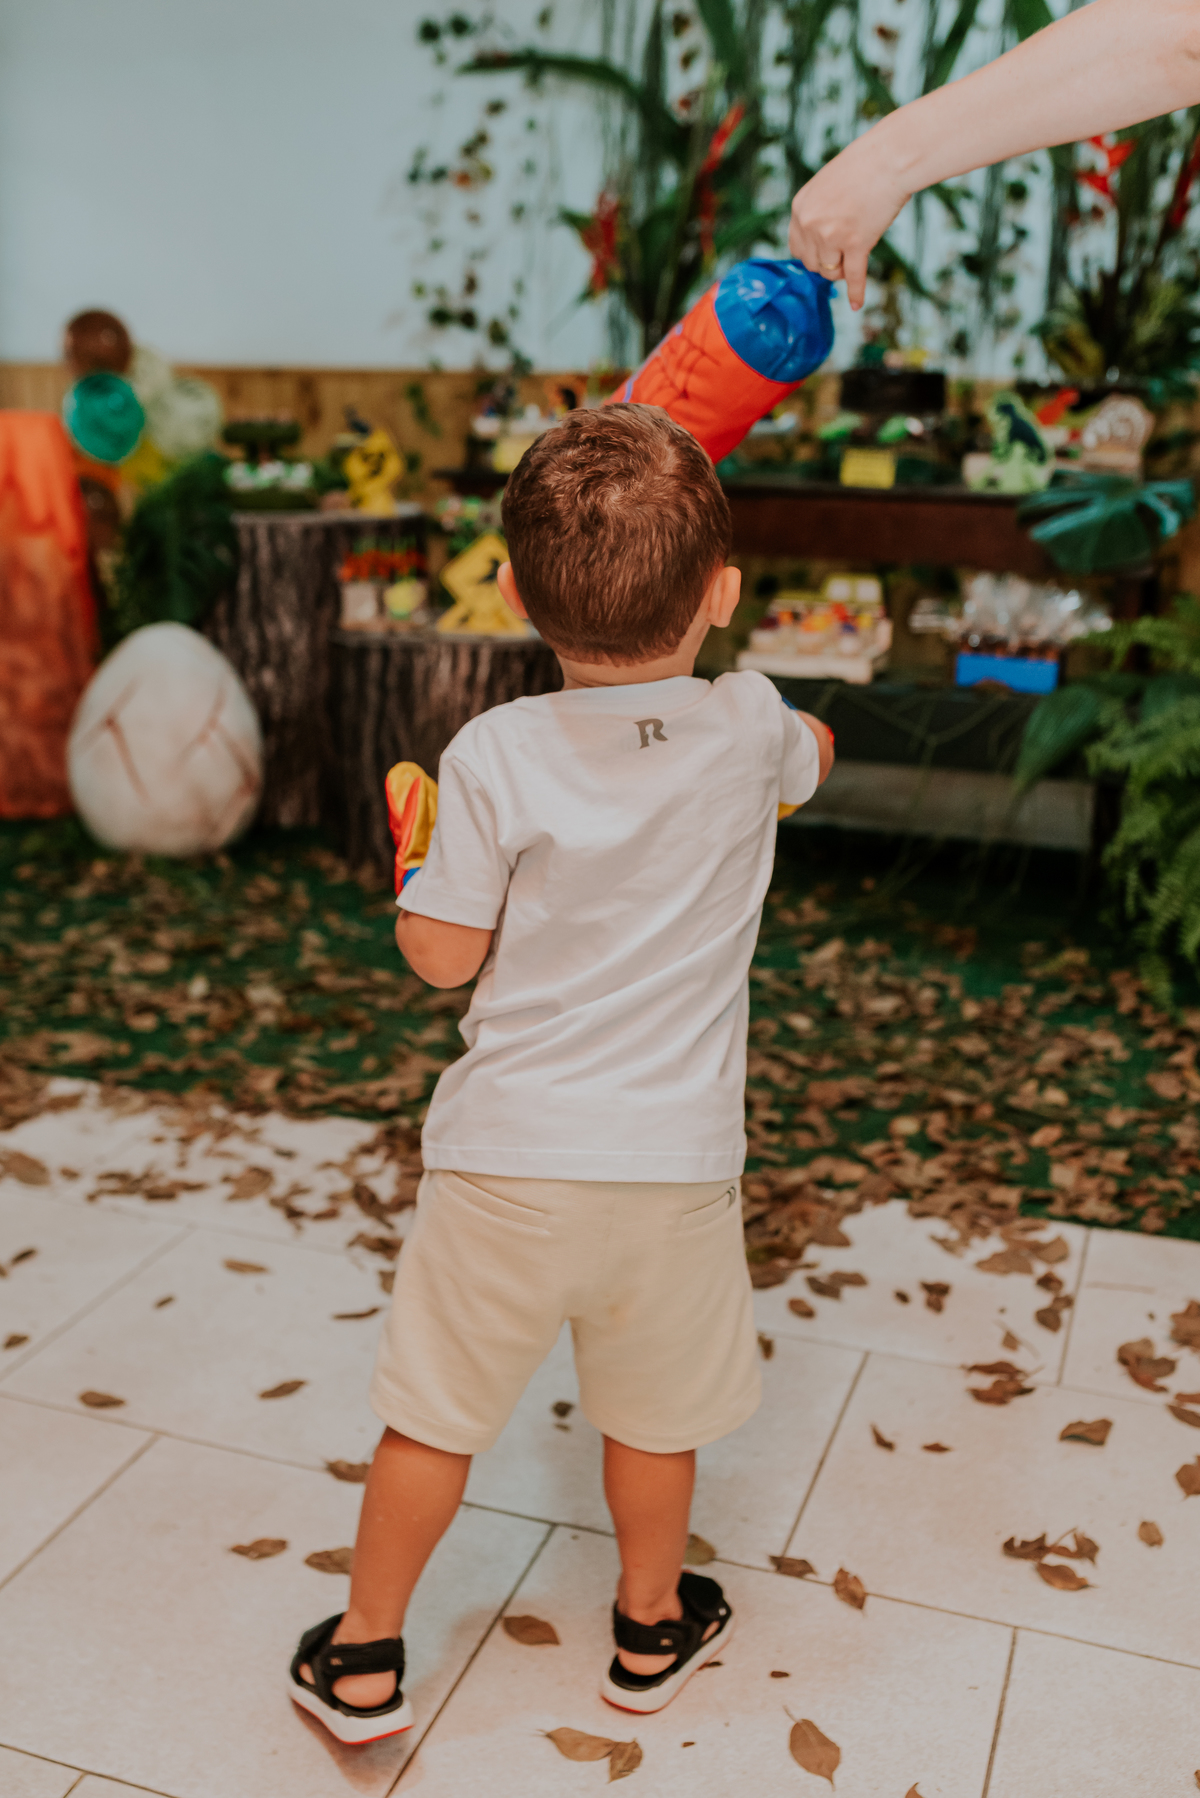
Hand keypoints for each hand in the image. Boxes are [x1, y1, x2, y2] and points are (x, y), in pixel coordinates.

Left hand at [788, 129, 911, 310]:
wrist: (890, 157)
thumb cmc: (863, 168)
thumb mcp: (826, 186)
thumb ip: (817, 214)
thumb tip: (817, 245)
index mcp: (799, 208)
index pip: (797, 248)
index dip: (812, 254)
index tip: (826, 253)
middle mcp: (810, 223)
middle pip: (812, 265)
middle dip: (828, 263)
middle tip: (845, 251)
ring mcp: (831, 235)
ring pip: (830, 272)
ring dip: (842, 269)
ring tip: (857, 251)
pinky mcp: (856, 243)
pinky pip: (853, 277)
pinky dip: (856, 292)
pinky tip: (856, 304)